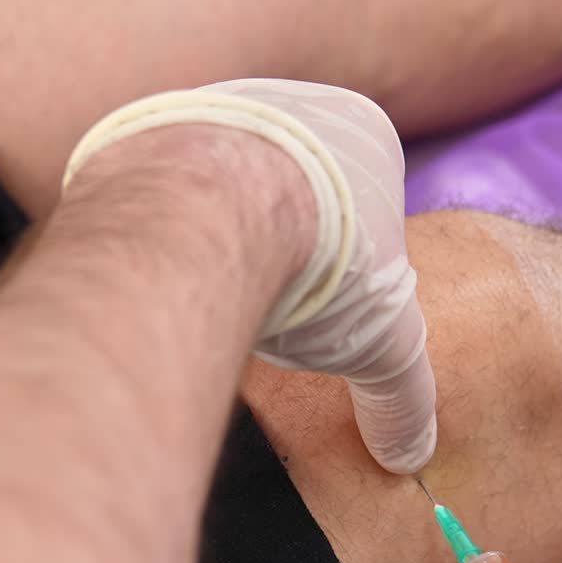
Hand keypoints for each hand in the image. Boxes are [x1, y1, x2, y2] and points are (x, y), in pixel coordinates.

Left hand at [65, 78, 436, 473]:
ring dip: (219, 232)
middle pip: (290, 189)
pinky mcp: (150, 125)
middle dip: (281, 245)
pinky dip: (166, 222)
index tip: (327, 303)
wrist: (202, 210)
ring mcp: (217, 106)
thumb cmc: (317, 260)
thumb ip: (404, 398)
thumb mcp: (385, 343)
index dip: (348, 263)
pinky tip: (165, 265)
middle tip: (270, 300)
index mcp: (364, 134)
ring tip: (212, 289)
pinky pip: (163, 181)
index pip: (363, 204)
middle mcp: (293, 104)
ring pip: (224, 182)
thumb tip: (411, 458)